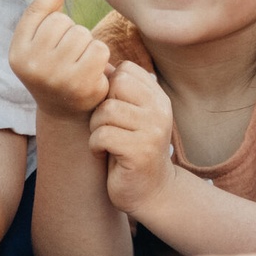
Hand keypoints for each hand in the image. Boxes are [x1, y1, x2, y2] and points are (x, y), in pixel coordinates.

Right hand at [9, 0, 111, 115]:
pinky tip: (92, 70)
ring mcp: (55, 77)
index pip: (37, 11)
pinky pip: (99, 50)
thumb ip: (45, 8)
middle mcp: (32, 65)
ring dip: (87, 42)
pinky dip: (100, 56)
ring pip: (82, 34)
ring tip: (79, 60)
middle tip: (68, 51)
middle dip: (71, 29)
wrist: (64, 111)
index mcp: (18, 51)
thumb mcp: (42, 40)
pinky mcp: (80, 86)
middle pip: (62, 22)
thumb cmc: (53, 67)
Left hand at [89, 61, 174, 211]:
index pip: (126, 70)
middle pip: (115, 84)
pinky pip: (103, 135)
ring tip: (105, 141)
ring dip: (96, 127)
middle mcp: (160, 111)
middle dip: (101, 104)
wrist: (149, 191)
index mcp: (158, 98)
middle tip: (104, 125)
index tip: (112, 109)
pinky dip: (96, 145)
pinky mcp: (140, 152)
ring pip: (106, 111)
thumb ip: (119, 92)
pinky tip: (104, 154)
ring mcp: (152, 131)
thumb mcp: (129, 116)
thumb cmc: (131, 149)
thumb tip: (100, 64)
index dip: (109, 87)